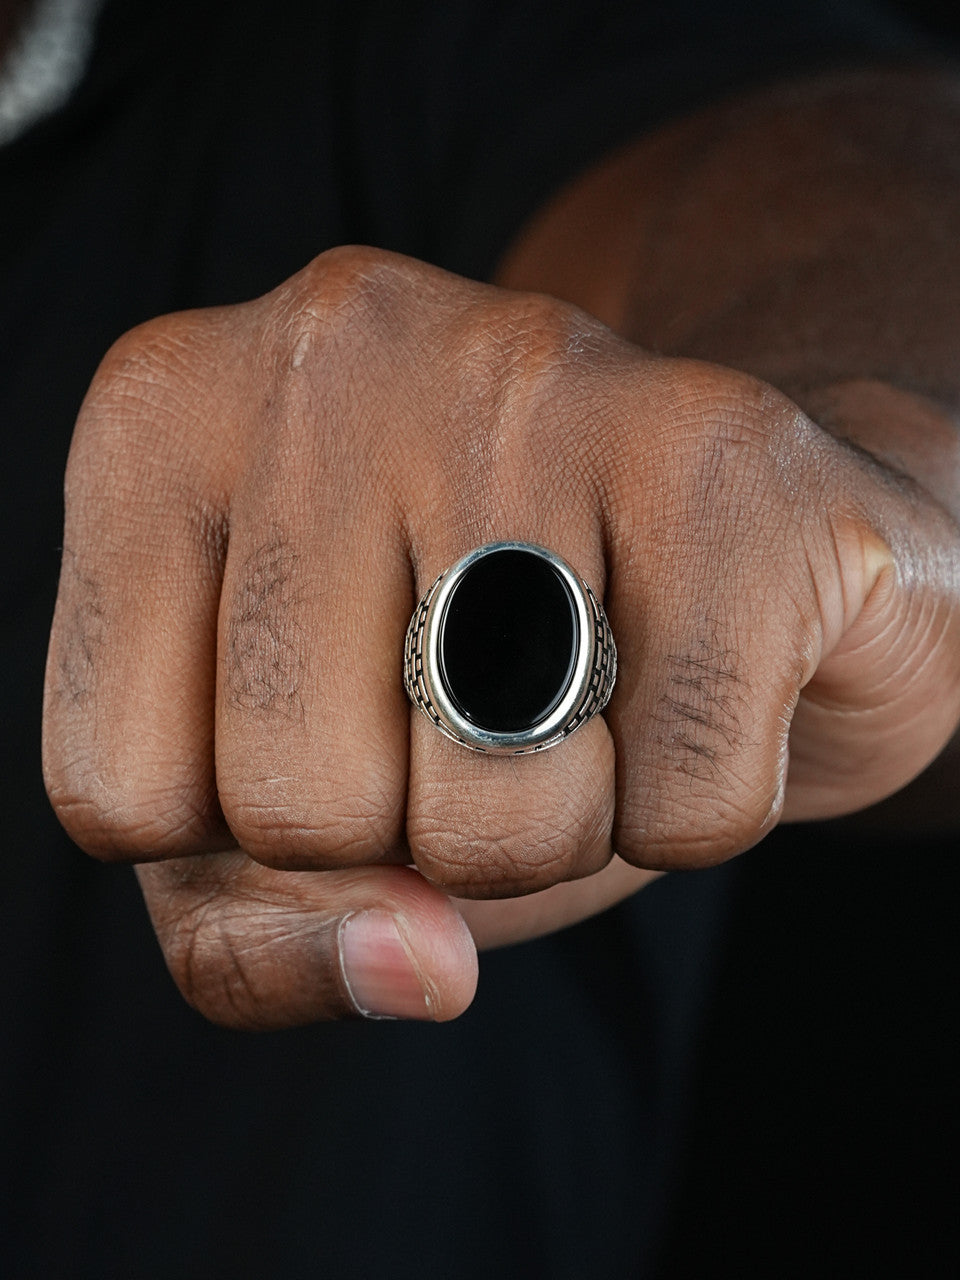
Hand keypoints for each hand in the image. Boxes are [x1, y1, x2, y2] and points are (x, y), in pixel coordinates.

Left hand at [42, 247, 959, 1026]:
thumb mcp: (287, 802)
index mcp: (164, 421)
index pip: (116, 793)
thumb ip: (258, 932)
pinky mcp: (723, 449)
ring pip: (495, 820)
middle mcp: (329, 353)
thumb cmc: (468, 665)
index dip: (245, 838)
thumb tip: (412, 966)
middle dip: (410, 833)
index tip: (335, 734)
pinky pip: (687, 804)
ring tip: (590, 687)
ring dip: (559, 829)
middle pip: (300, 806)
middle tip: (481, 708)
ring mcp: (533, 375)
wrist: (706, 534)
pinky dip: (698, 809)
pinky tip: (691, 669)